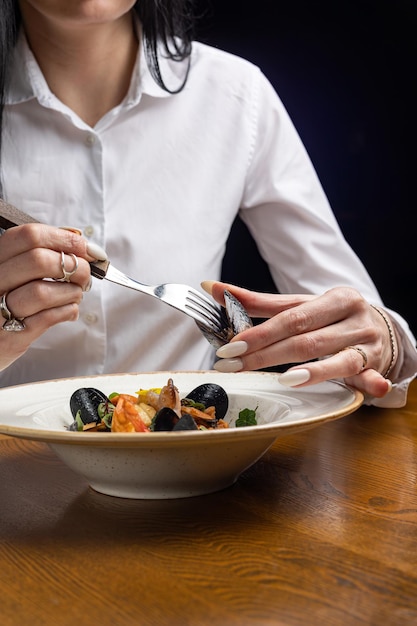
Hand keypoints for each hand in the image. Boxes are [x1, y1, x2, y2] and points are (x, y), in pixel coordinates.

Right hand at [0, 223, 104, 370]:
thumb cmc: (6, 302)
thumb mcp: (15, 273)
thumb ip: (41, 256)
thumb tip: (82, 247)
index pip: (29, 236)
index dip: (63, 239)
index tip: (83, 248)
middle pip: (38, 260)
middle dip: (73, 266)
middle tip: (84, 275)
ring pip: (42, 292)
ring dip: (71, 292)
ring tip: (75, 295)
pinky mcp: (10, 338)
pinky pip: (46, 319)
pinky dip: (67, 311)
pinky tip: (69, 310)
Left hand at [203, 281, 395, 398]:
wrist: (382, 330)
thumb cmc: (332, 318)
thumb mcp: (303, 307)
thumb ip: (260, 303)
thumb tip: (213, 289)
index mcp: (336, 297)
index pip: (290, 314)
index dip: (258, 330)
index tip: (230, 345)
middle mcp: (353, 317)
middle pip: (304, 337)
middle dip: (265, 352)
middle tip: (233, 364)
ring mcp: (366, 343)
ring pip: (331, 356)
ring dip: (307, 371)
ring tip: (278, 380)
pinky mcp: (375, 367)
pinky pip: (363, 375)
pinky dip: (359, 380)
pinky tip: (345, 386)